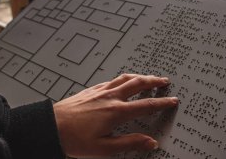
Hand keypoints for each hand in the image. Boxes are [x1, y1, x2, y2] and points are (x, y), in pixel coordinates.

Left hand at [53, 74, 177, 157]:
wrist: (52, 125)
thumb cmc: (75, 139)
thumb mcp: (104, 148)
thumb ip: (130, 143)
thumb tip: (150, 142)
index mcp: (117, 112)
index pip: (147, 105)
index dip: (162, 103)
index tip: (173, 100)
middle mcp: (111, 97)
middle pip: (138, 84)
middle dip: (154, 82)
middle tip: (164, 81)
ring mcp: (101, 91)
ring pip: (126, 78)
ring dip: (140, 77)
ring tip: (149, 77)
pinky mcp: (92, 89)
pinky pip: (112, 79)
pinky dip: (123, 78)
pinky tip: (123, 80)